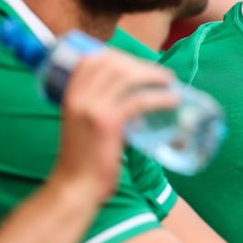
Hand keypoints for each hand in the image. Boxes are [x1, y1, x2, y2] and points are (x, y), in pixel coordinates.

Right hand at [54, 49, 179, 204]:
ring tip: (169, 81)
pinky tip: (173, 100)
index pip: (93, 60)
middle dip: (140, 64)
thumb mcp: (81, 124)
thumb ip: (99, 109)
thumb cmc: (83, 159)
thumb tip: (131, 98)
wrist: (75, 187)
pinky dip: (160, 97)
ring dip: (154, 75)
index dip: (118, 55)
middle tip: (159, 74)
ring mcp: (93, 109)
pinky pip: (139, 101)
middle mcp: (79, 97)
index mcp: (69, 95)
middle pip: (114, 64)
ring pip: (128, 78)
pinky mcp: (109, 124)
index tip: (136, 63)